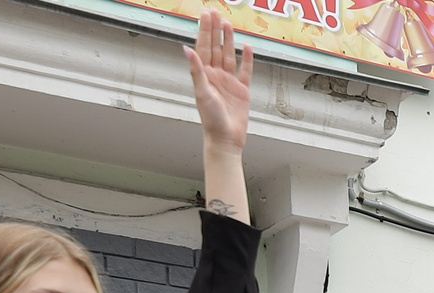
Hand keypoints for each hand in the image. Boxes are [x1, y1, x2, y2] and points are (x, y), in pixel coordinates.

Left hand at [186, 8, 252, 156]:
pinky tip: (246, 47)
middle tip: (215, 11)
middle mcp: (215, 75)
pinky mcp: (241, 90)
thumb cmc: (211, 120)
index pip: (203, 46)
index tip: (206, 14)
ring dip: (228, 39)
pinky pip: (245, 71)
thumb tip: (187, 49)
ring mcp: (229, 82)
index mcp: (204, 74)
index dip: (204, 30)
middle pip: (215, 46)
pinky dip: (246, 59)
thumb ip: (196, 70)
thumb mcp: (202, 93)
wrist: (226, 139)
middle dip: (214, 29)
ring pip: (228, 55)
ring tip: (228, 23)